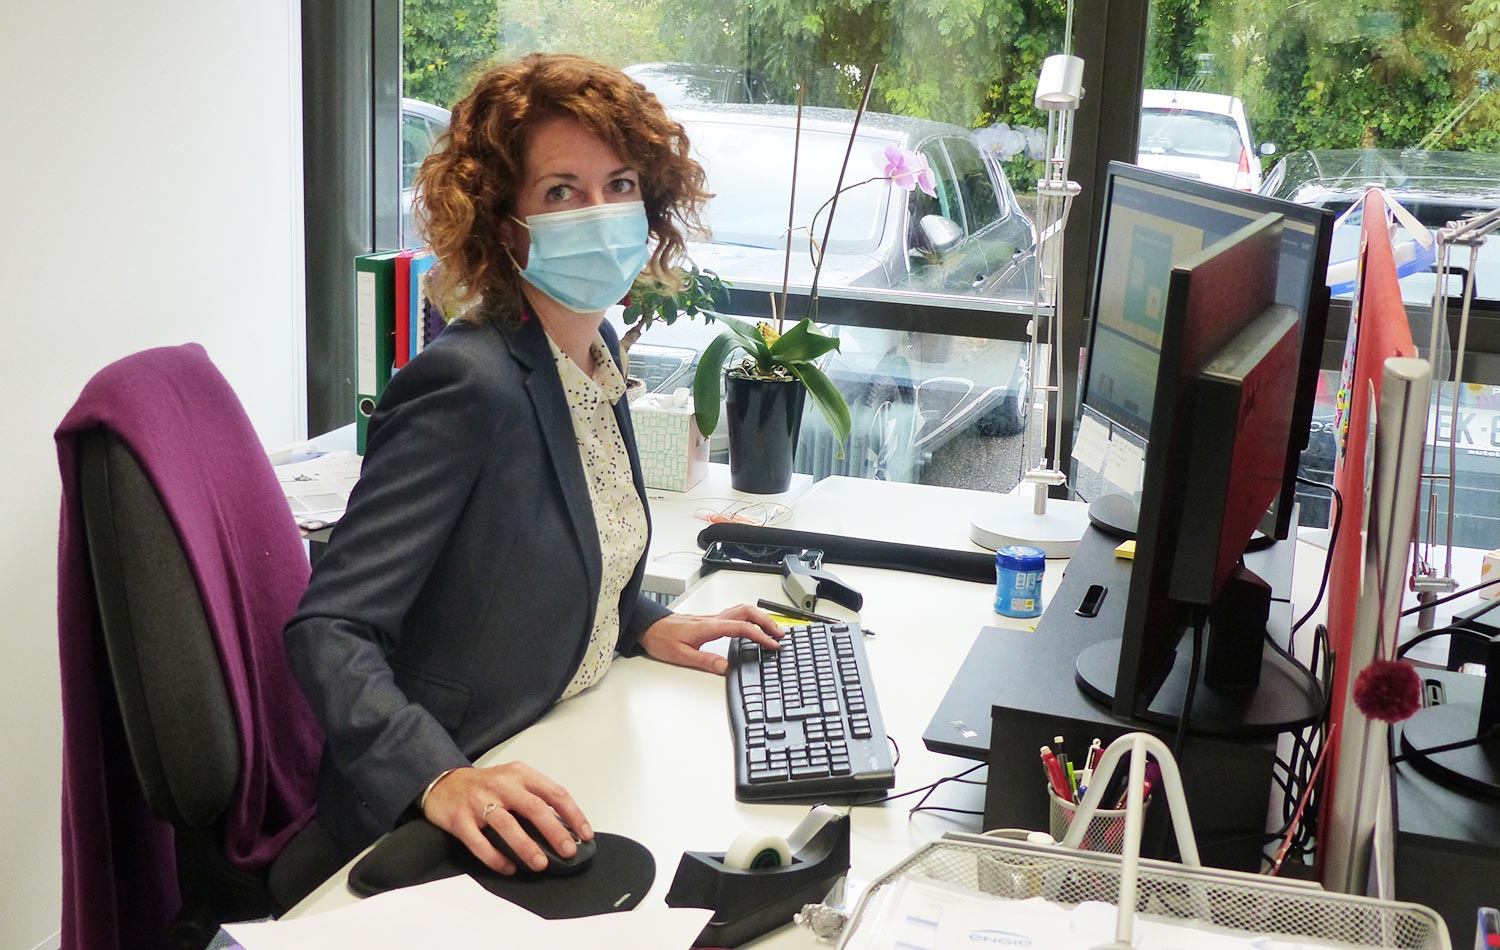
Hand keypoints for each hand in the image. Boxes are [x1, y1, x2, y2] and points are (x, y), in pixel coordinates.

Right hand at [421, 762, 590, 873]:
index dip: (573, 813)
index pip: (553, 792)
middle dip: (554, 832)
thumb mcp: (513, 781)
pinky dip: (495, 858)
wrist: (444, 783)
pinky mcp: (460, 820)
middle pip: (533, 808)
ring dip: (526, 846)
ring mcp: (479, 802)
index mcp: (520, 774)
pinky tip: (509, 868)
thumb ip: (535, 798)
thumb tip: (564, 827)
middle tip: (568, 851)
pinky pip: (479, 843)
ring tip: (541, 864)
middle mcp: (501, 785)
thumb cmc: (486, 785)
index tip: (585, 834)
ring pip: (507, 825)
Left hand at [640, 604, 783, 673]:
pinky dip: (750, 619)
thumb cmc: (662, 639)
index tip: (772, 645)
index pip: (741, 628)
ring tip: (772, 630)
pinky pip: (736, 614)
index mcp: (709, 627)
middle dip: (767, 622)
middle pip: (747, 612)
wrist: (649, 627)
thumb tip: (726, 667)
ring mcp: (712, 618)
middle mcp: (713, 619)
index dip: (760, 636)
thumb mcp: (681, 655)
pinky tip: (753, 627)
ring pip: (743, 610)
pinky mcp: (710, 620)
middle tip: (780, 635)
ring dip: (760, 617)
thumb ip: (705, 660)